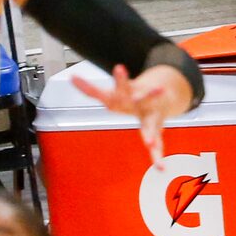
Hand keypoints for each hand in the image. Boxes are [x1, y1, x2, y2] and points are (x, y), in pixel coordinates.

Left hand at [72, 61, 195, 169]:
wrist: (165, 95)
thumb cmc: (132, 96)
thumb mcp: (112, 93)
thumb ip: (91, 89)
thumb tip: (70, 78)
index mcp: (129, 94)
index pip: (123, 85)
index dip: (121, 78)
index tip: (119, 67)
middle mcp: (143, 104)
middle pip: (142, 98)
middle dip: (143, 95)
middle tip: (137, 96)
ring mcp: (151, 116)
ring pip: (151, 124)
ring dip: (150, 132)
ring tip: (148, 143)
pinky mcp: (157, 129)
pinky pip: (158, 144)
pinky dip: (158, 156)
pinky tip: (160, 168)